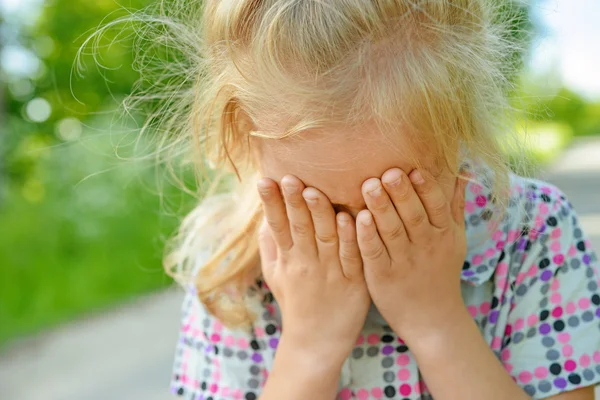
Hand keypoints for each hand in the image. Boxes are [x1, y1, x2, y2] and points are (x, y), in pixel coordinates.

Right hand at [257, 175, 369, 364]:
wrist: (316, 344)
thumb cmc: (296, 303)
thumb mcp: (275, 276)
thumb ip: (270, 246)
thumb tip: (264, 217)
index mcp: (288, 260)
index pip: (277, 226)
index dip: (271, 203)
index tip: (265, 180)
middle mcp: (306, 265)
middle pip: (299, 228)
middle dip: (293, 201)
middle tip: (289, 177)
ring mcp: (330, 274)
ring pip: (325, 238)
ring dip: (320, 214)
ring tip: (314, 190)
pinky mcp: (354, 284)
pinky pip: (351, 258)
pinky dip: (350, 238)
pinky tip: (350, 218)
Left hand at [355, 168, 467, 342]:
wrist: (432, 319)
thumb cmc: (441, 272)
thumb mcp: (455, 240)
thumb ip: (454, 206)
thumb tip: (461, 170)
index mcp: (443, 234)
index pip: (436, 206)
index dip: (426, 188)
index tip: (414, 169)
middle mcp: (425, 246)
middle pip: (413, 215)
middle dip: (401, 193)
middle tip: (387, 172)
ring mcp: (404, 262)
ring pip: (392, 231)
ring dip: (381, 208)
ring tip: (369, 185)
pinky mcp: (382, 277)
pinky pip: (374, 252)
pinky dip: (367, 236)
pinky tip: (358, 218)